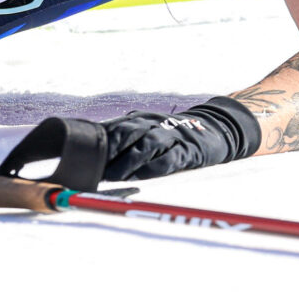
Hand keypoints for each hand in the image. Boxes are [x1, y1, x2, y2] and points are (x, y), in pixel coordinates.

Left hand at [97, 97, 261, 180]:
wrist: (216, 128)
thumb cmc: (172, 136)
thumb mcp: (149, 130)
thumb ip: (125, 139)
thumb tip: (92, 157)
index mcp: (142, 119)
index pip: (115, 127)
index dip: (99, 142)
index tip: (82, 159)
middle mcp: (155, 124)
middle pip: (128, 132)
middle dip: (110, 150)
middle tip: (95, 170)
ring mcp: (172, 136)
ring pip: (147, 145)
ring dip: (128, 161)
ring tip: (114, 178)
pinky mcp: (188, 150)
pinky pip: (169, 159)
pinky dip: (153, 168)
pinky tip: (142, 179)